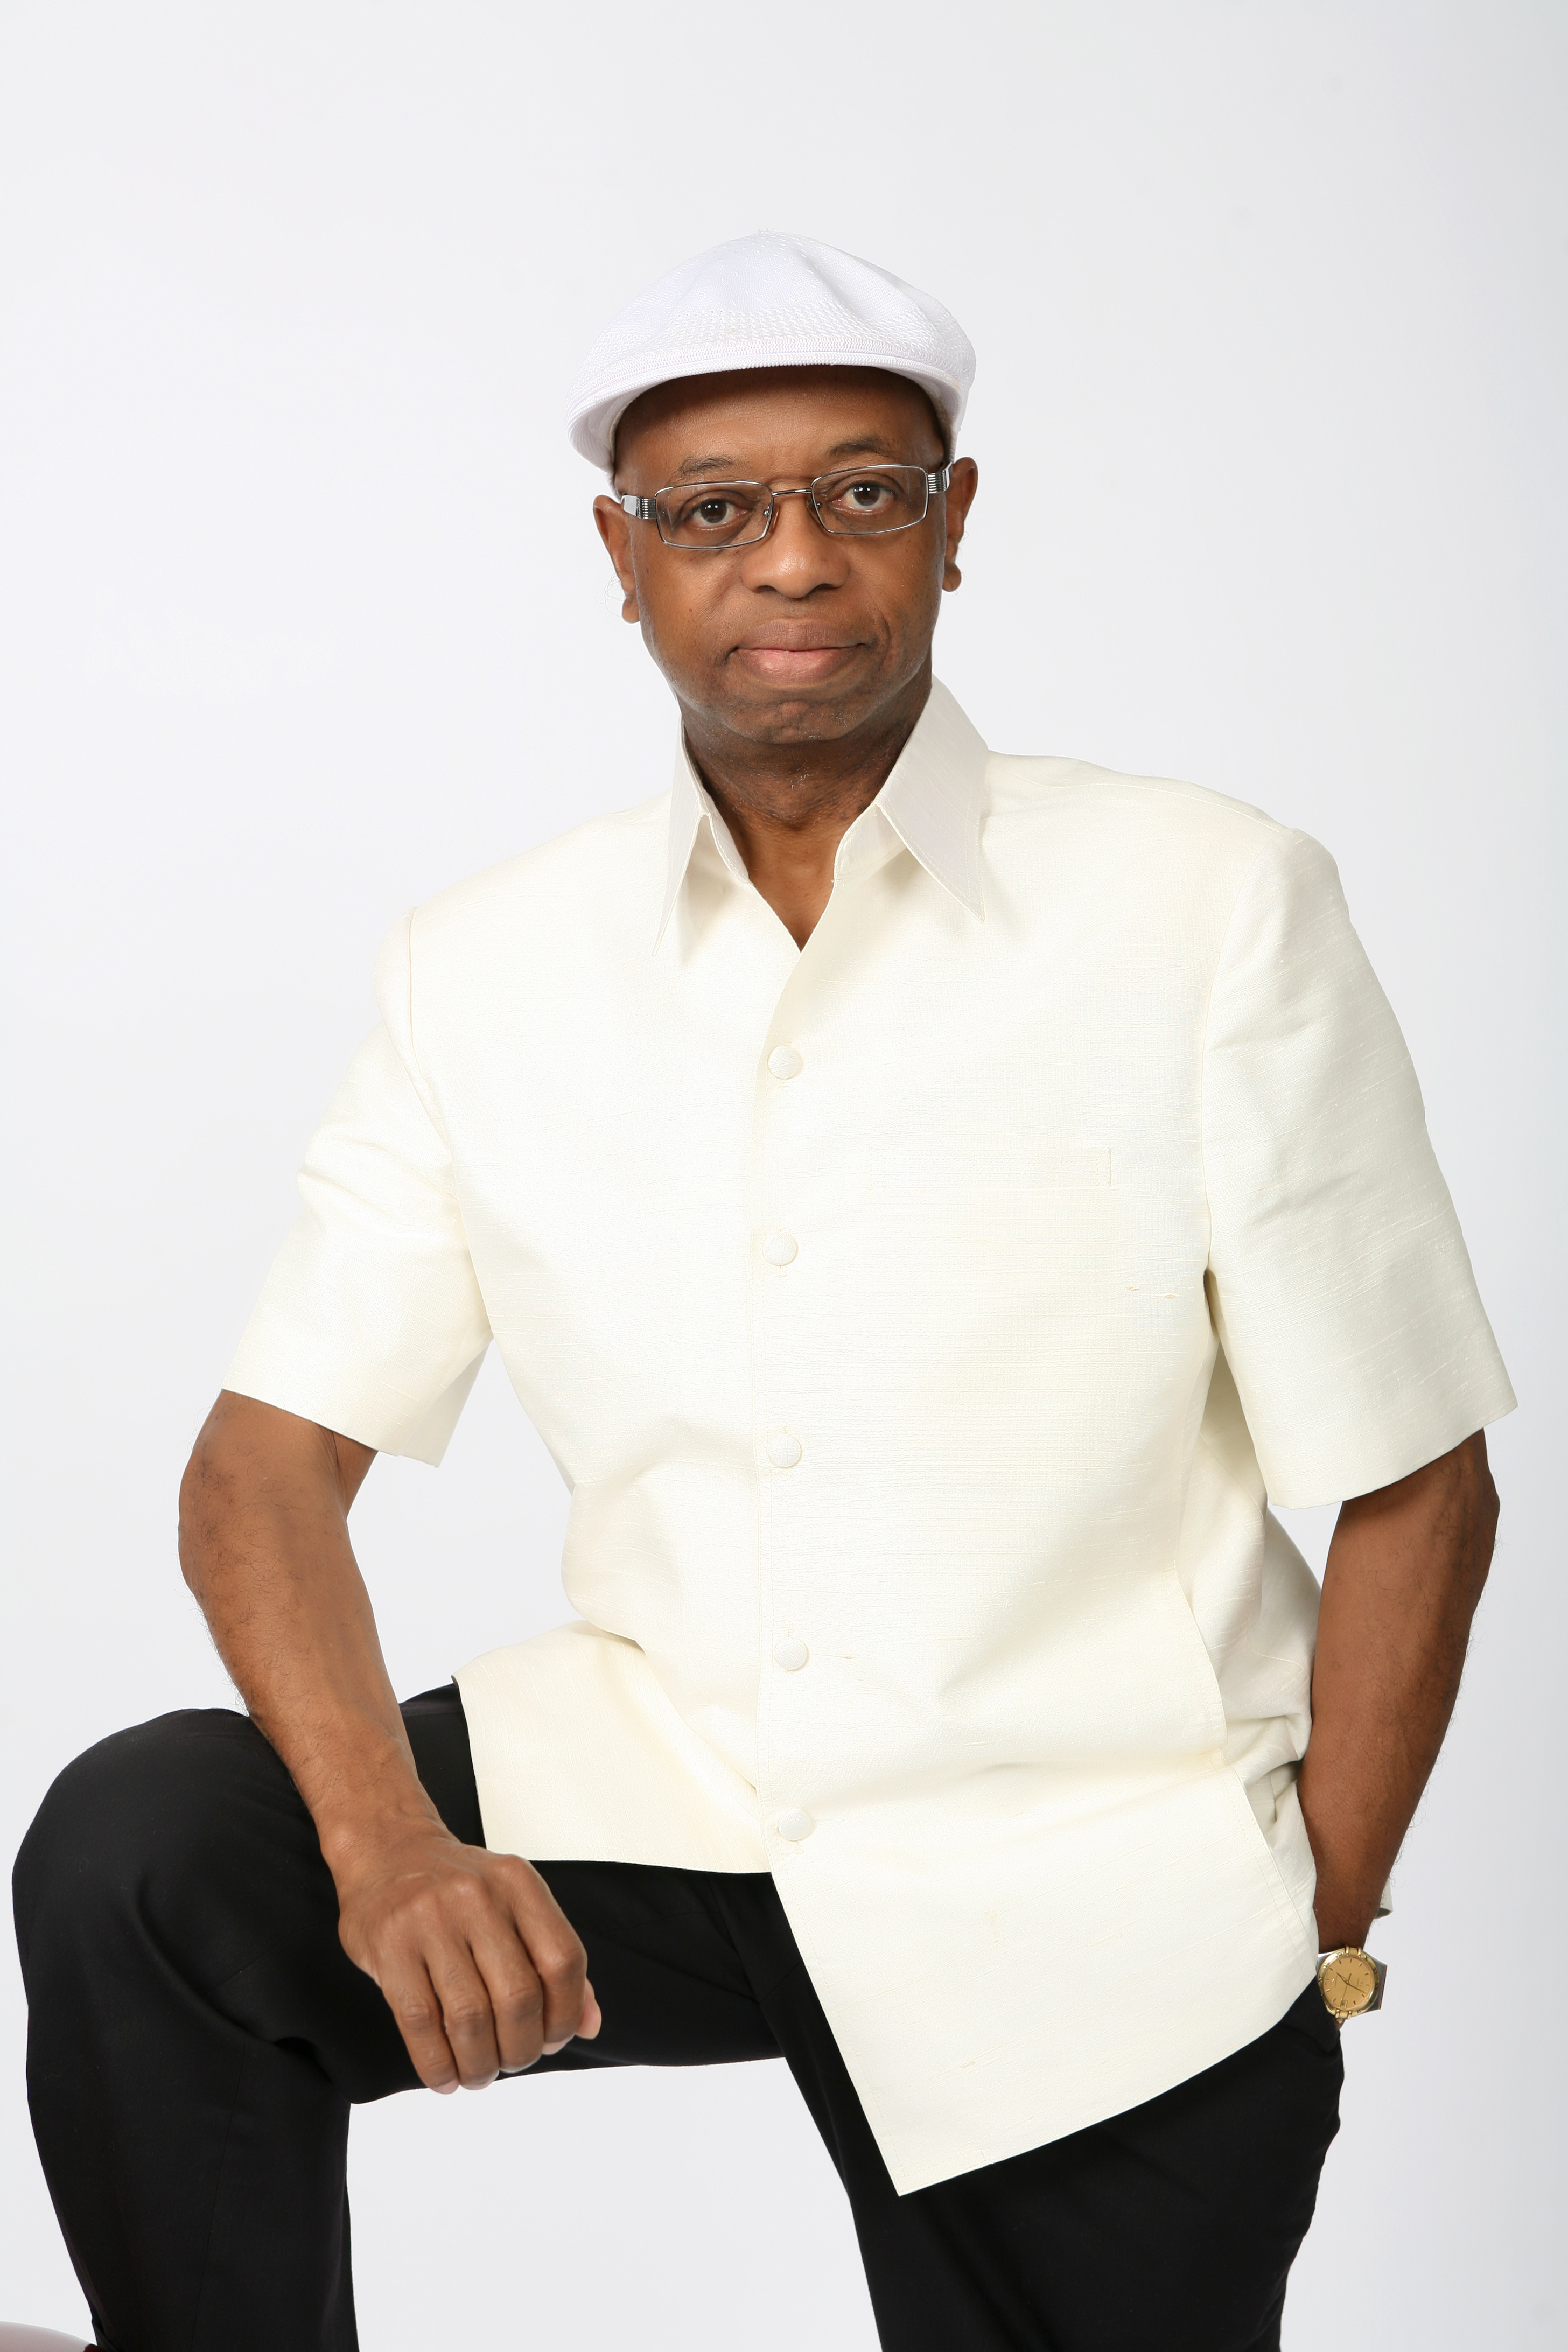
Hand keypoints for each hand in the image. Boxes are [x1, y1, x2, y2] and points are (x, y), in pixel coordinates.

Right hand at [331, 1818, 601, 2090]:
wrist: (387, 1849)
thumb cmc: (457, 1889)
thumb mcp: (514, 1903)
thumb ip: (553, 1959)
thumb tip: (590, 2023)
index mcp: (518, 1883)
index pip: (563, 1960)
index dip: (565, 2015)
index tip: (552, 2040)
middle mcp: (477, 1895)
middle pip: (518, 1996)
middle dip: (520, 2049)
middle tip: (511, 2061)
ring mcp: (429, 1918)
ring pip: (470, 2017)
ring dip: (480, 2064)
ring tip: (479, 2074)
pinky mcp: (389, 1945)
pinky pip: (420, 2023)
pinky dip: (437, 2064)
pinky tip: (445, 2076)